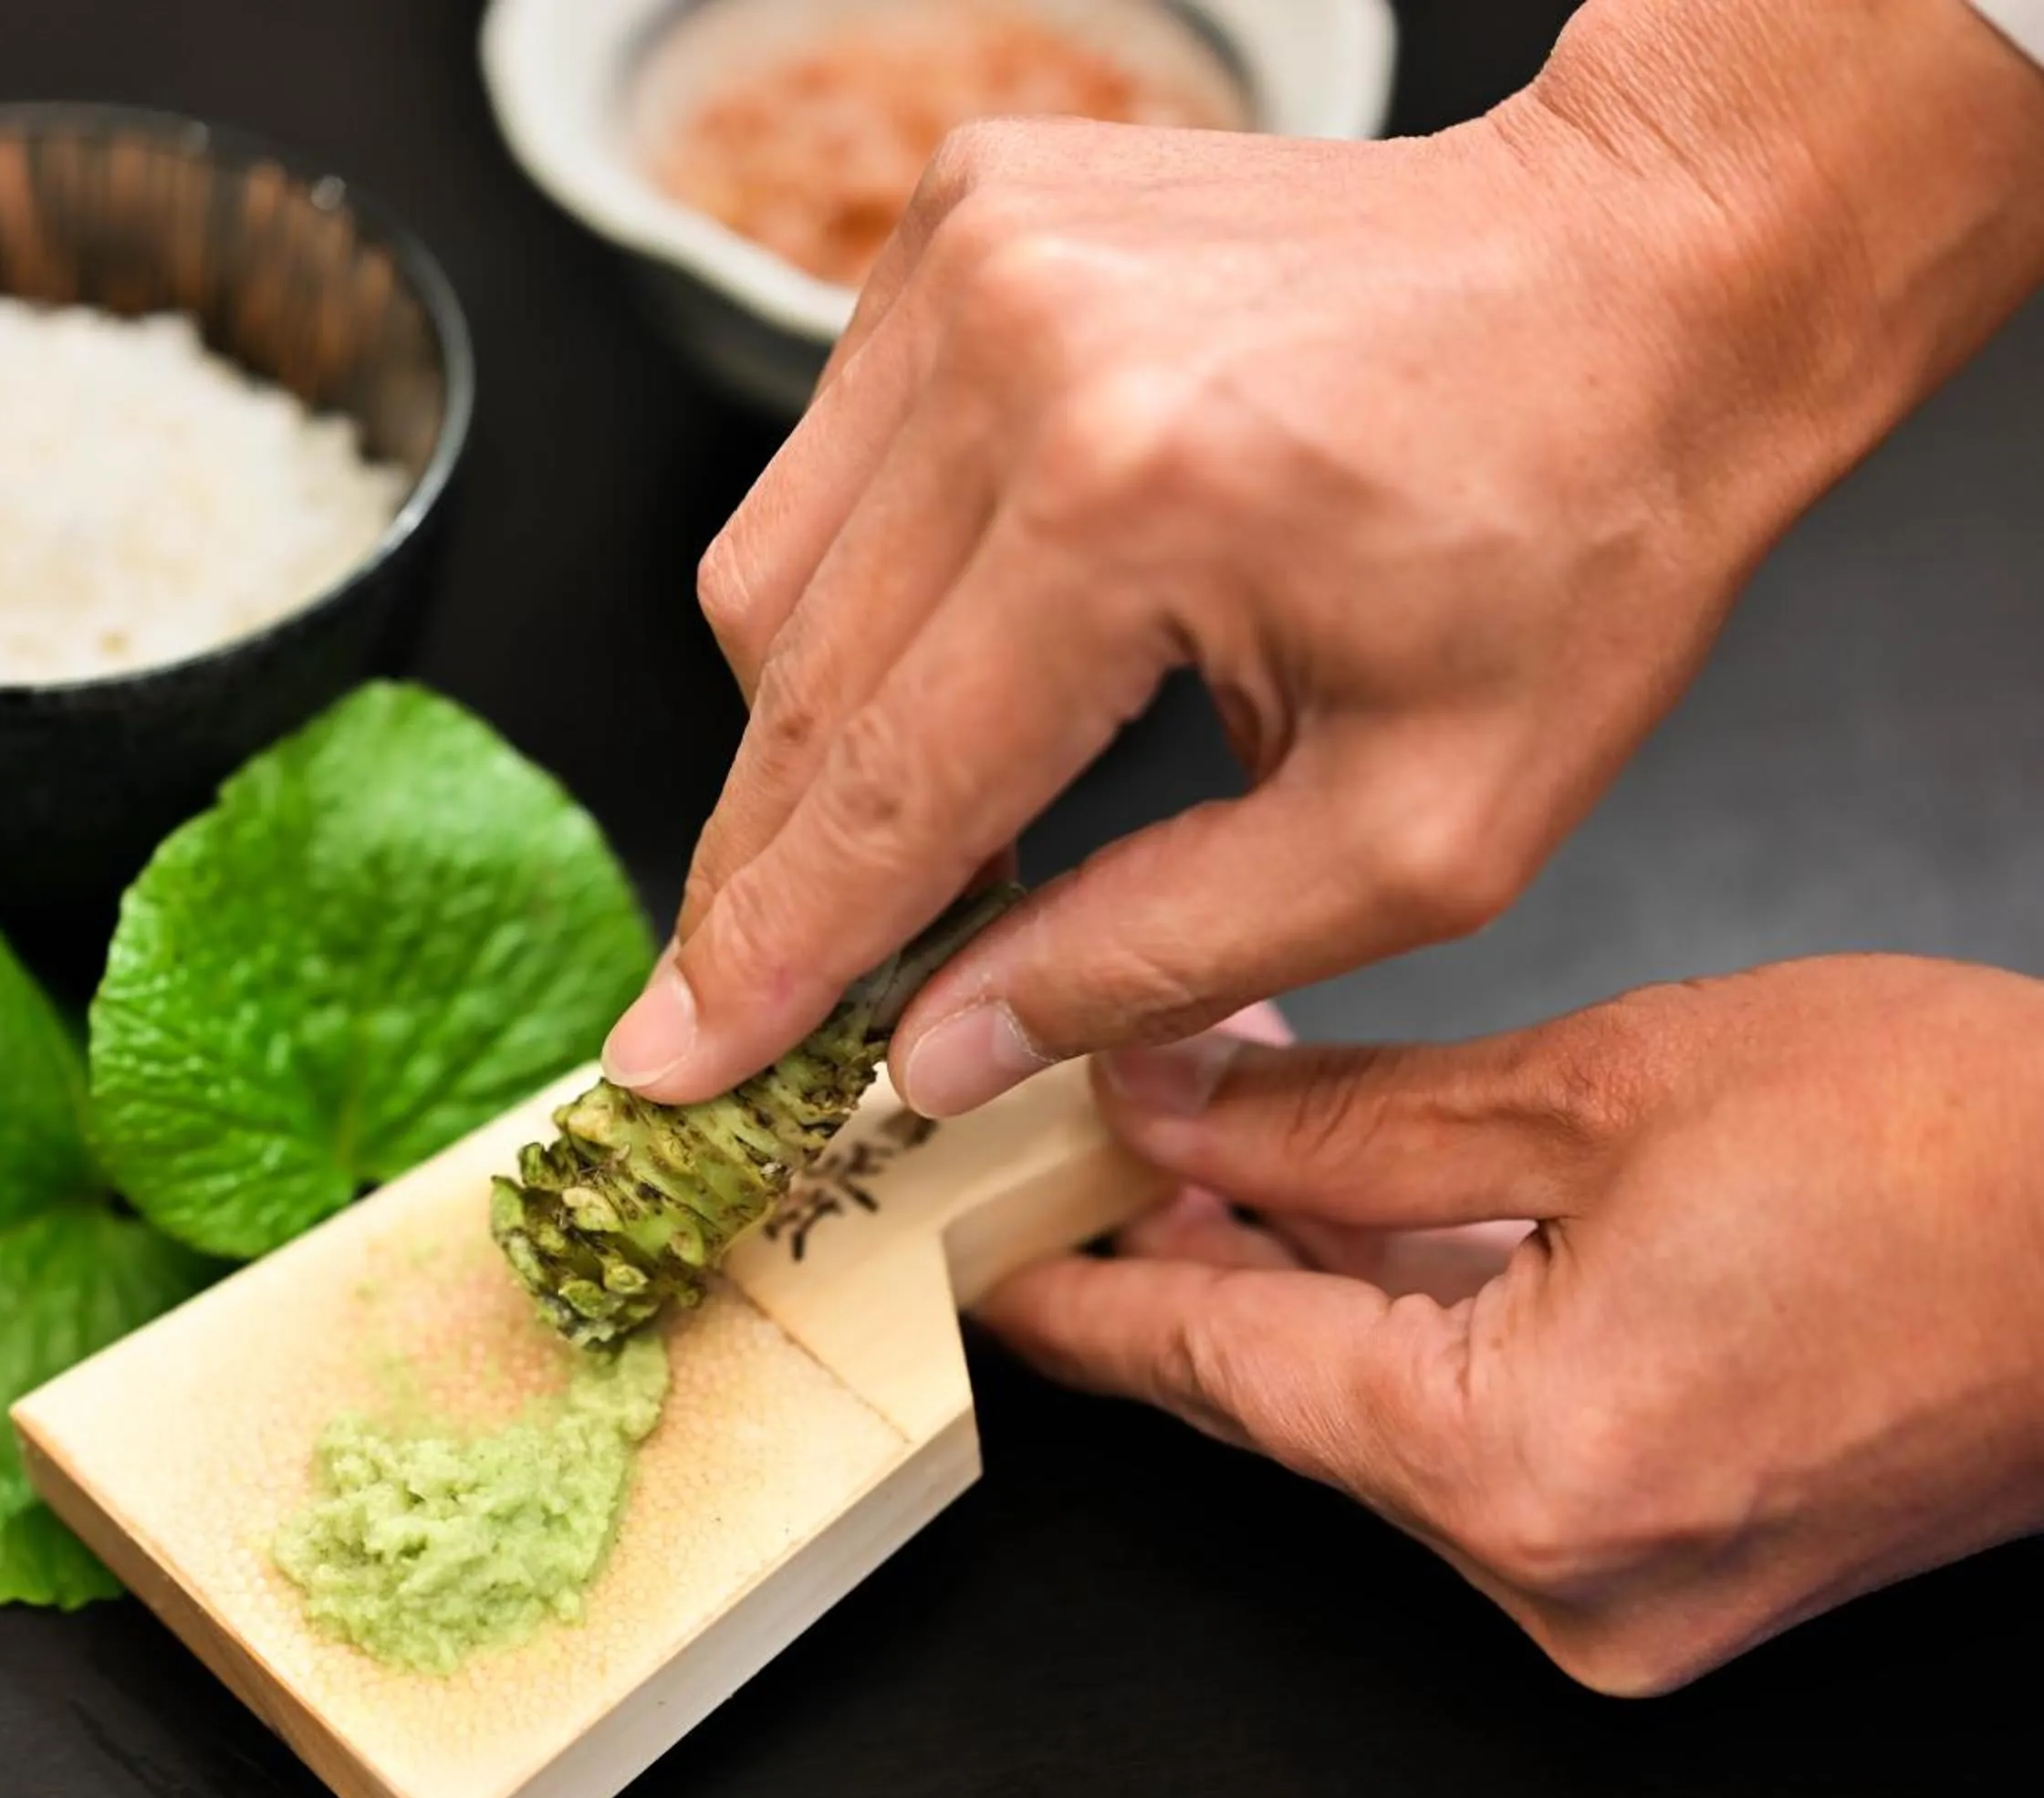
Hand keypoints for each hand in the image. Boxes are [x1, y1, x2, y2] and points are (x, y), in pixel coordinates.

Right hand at [604, 0, 2043, 1114]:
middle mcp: (1017, 351)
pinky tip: (967, 647)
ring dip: (809, 733)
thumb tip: (939, 1046)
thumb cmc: (1580, 535)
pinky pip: (829, 461)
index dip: (771, 958)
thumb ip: (1155, 954)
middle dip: (767, 868)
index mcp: (1137, 503)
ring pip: (772, 572)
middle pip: (791, 684)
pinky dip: (859, 589)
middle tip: (764, 997)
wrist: (1645, 273)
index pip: (887, 790)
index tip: (674, 1063)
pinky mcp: (967, 212)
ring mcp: (977, 257)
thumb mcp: (1424, 833)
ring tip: (923, 825)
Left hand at [982, 956, 2043, 1693]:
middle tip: (1086, 1147)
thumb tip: (1172, 1110)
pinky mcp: (1679, 1567)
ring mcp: (1630, 1595)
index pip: (1214, 1376)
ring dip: (1295, 1286)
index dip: (1074, 1299)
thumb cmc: (1957, 1154)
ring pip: (1383, 1421)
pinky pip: (1482, 1444)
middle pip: (1289, 1406)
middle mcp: (1566, 1578)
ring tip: (1207, 1143)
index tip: (978, 1258)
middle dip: (1182, 1264)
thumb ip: (1341, 1122)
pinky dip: (1409, 1332)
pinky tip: (1348, 1220)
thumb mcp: (1594, 1087)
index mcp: (1522, 1469)